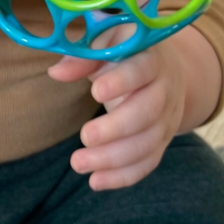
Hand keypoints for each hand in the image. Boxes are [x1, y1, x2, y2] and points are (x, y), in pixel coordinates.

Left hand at [47, 26, 222, 189]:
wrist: (165, 69)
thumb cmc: (125, 52)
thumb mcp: (106, 41)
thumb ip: (82, 55)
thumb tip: (56, 73)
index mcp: (151, 59)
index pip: (143, 69)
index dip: (123, 82)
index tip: (96, 93)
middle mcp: (166, 90)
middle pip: (148, 112)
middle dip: (116, 129)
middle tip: (85, 137)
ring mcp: (167, 119)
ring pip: (148, 144)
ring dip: (113, 159)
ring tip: (78, 164)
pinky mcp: (162, 141)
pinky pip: (148, 163)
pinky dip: (123, 176)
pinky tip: (95, 181)